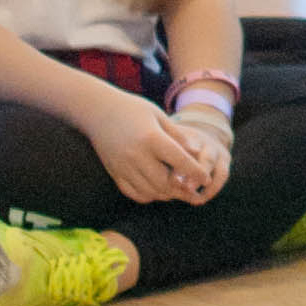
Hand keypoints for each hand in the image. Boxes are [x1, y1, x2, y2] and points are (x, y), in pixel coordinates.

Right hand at [85, 85, 221, 202]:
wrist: (98, 111)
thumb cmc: (133, 109)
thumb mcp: (159, 115)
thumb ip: (178, 135)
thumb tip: (196, 152)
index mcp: (151, 138)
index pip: (179, 161)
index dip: (195, 172)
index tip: (206, 179)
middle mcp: (136, 156)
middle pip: (164, 182)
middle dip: (181, 188)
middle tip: (192, 188)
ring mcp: (123, 167)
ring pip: (149, 191)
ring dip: (166, 193)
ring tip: (177, 189)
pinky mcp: (114, 173)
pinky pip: (133, 193)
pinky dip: (148, 195)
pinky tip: (157, 189)